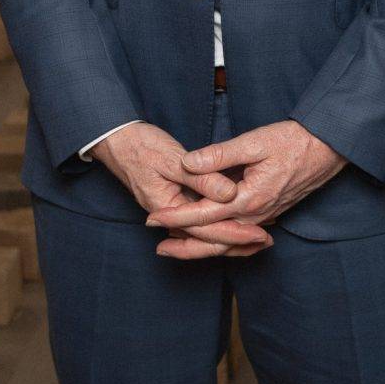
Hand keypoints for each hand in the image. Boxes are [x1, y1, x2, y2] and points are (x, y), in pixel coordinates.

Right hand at [92, 123, 269, 260]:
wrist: (117, 141)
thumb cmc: (142, 147)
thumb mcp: (172, 159)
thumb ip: (201, 178)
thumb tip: (228, 194)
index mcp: (167, 209)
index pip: (206, 229)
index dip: (234, 232)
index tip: (258, 234)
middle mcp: (170, 216)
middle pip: (206, 237)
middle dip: (237, 242)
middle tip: (267, 242)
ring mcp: (173, 211)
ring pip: (204, 232)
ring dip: (230, 237)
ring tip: (258, 240)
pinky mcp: (177, 203)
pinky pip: (200, 221)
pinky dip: (220, 224)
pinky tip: (238, 222)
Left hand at [143, 120, 346, 258]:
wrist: (328, 148)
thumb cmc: (293, 141)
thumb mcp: (255, 142)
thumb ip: (219, 155)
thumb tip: (188, 163)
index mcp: (249, 198)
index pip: (204, 214)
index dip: (175, 217)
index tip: (153, 218)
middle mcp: (257, 215)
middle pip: (214, 240)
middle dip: (184, 244)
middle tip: (158, 246)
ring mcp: (265, 218)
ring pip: (228, 243)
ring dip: (202, 248)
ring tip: (177, 249)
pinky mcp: (271, 215)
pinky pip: (242, 239)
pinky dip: (224, 245)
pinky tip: (214, 243)